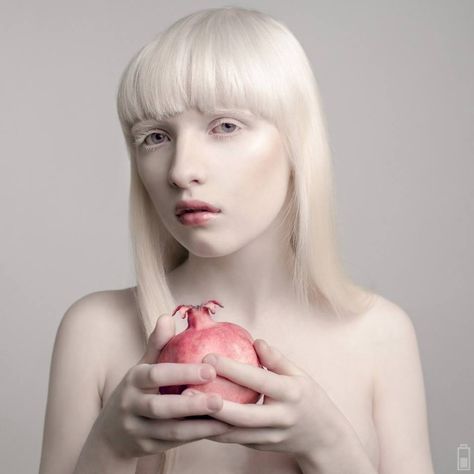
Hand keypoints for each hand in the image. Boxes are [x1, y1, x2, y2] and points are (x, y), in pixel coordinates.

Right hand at [94, 313, 231, 459]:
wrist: (110, 434)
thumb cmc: (136, 390)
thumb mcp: (141, 367)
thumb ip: (157, 344)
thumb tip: (168, 316)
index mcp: (133, 379)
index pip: (156, 374)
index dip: (182, 372)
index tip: (210, 369)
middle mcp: (130, 405)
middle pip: (160, 407)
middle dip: (191, 405)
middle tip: (220, 400)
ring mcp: (136, 429)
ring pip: (169, 431)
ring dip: (199, 427)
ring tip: (227, 419)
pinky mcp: (145, 448)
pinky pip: (174, 443)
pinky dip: (196, 436)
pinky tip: (220, 429)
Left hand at [184, 340, 348, 461]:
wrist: (324, 437)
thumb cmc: (309, 398)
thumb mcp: (300, 374)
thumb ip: (277, 359)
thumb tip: (256, 340)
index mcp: (290, 393)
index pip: (258, 379)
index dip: (233, 369)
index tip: (209, 356)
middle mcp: (280, 418)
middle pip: (243, 415)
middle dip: (214, 404)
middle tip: (187, 390)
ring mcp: (271, 437)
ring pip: (235, 434)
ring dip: (209, 423)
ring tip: (184, 409)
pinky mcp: (262, 447)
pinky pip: (235, 440)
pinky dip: (215, 431)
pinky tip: (196, 420)